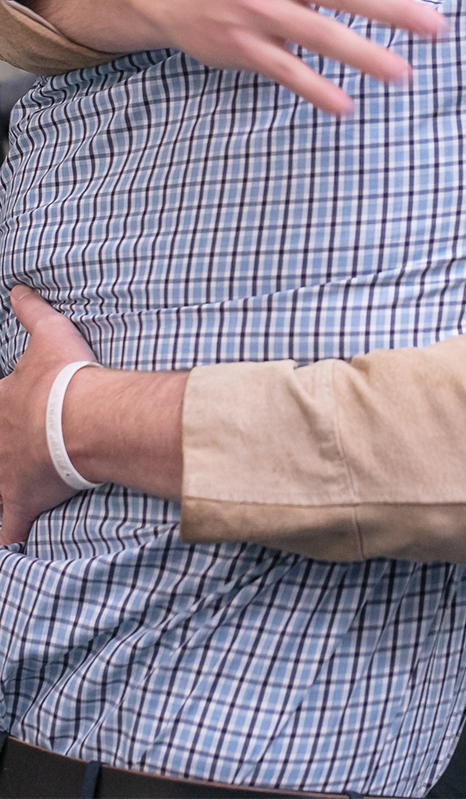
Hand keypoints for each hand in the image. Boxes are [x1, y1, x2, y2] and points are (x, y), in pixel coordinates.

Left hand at [0, 285, 95, 543]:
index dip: (1, 408)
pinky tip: (6, 550)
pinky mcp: (21, 501)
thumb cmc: (67, 378)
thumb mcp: (49, 333)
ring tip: (5, 489)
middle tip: (9, 451)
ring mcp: (3, 474)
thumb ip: (31, 310)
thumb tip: (19, 287)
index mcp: (0, 405)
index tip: (5, 417)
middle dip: (0, 450)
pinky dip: (5, 540)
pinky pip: (6, 531)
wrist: (85, 416)